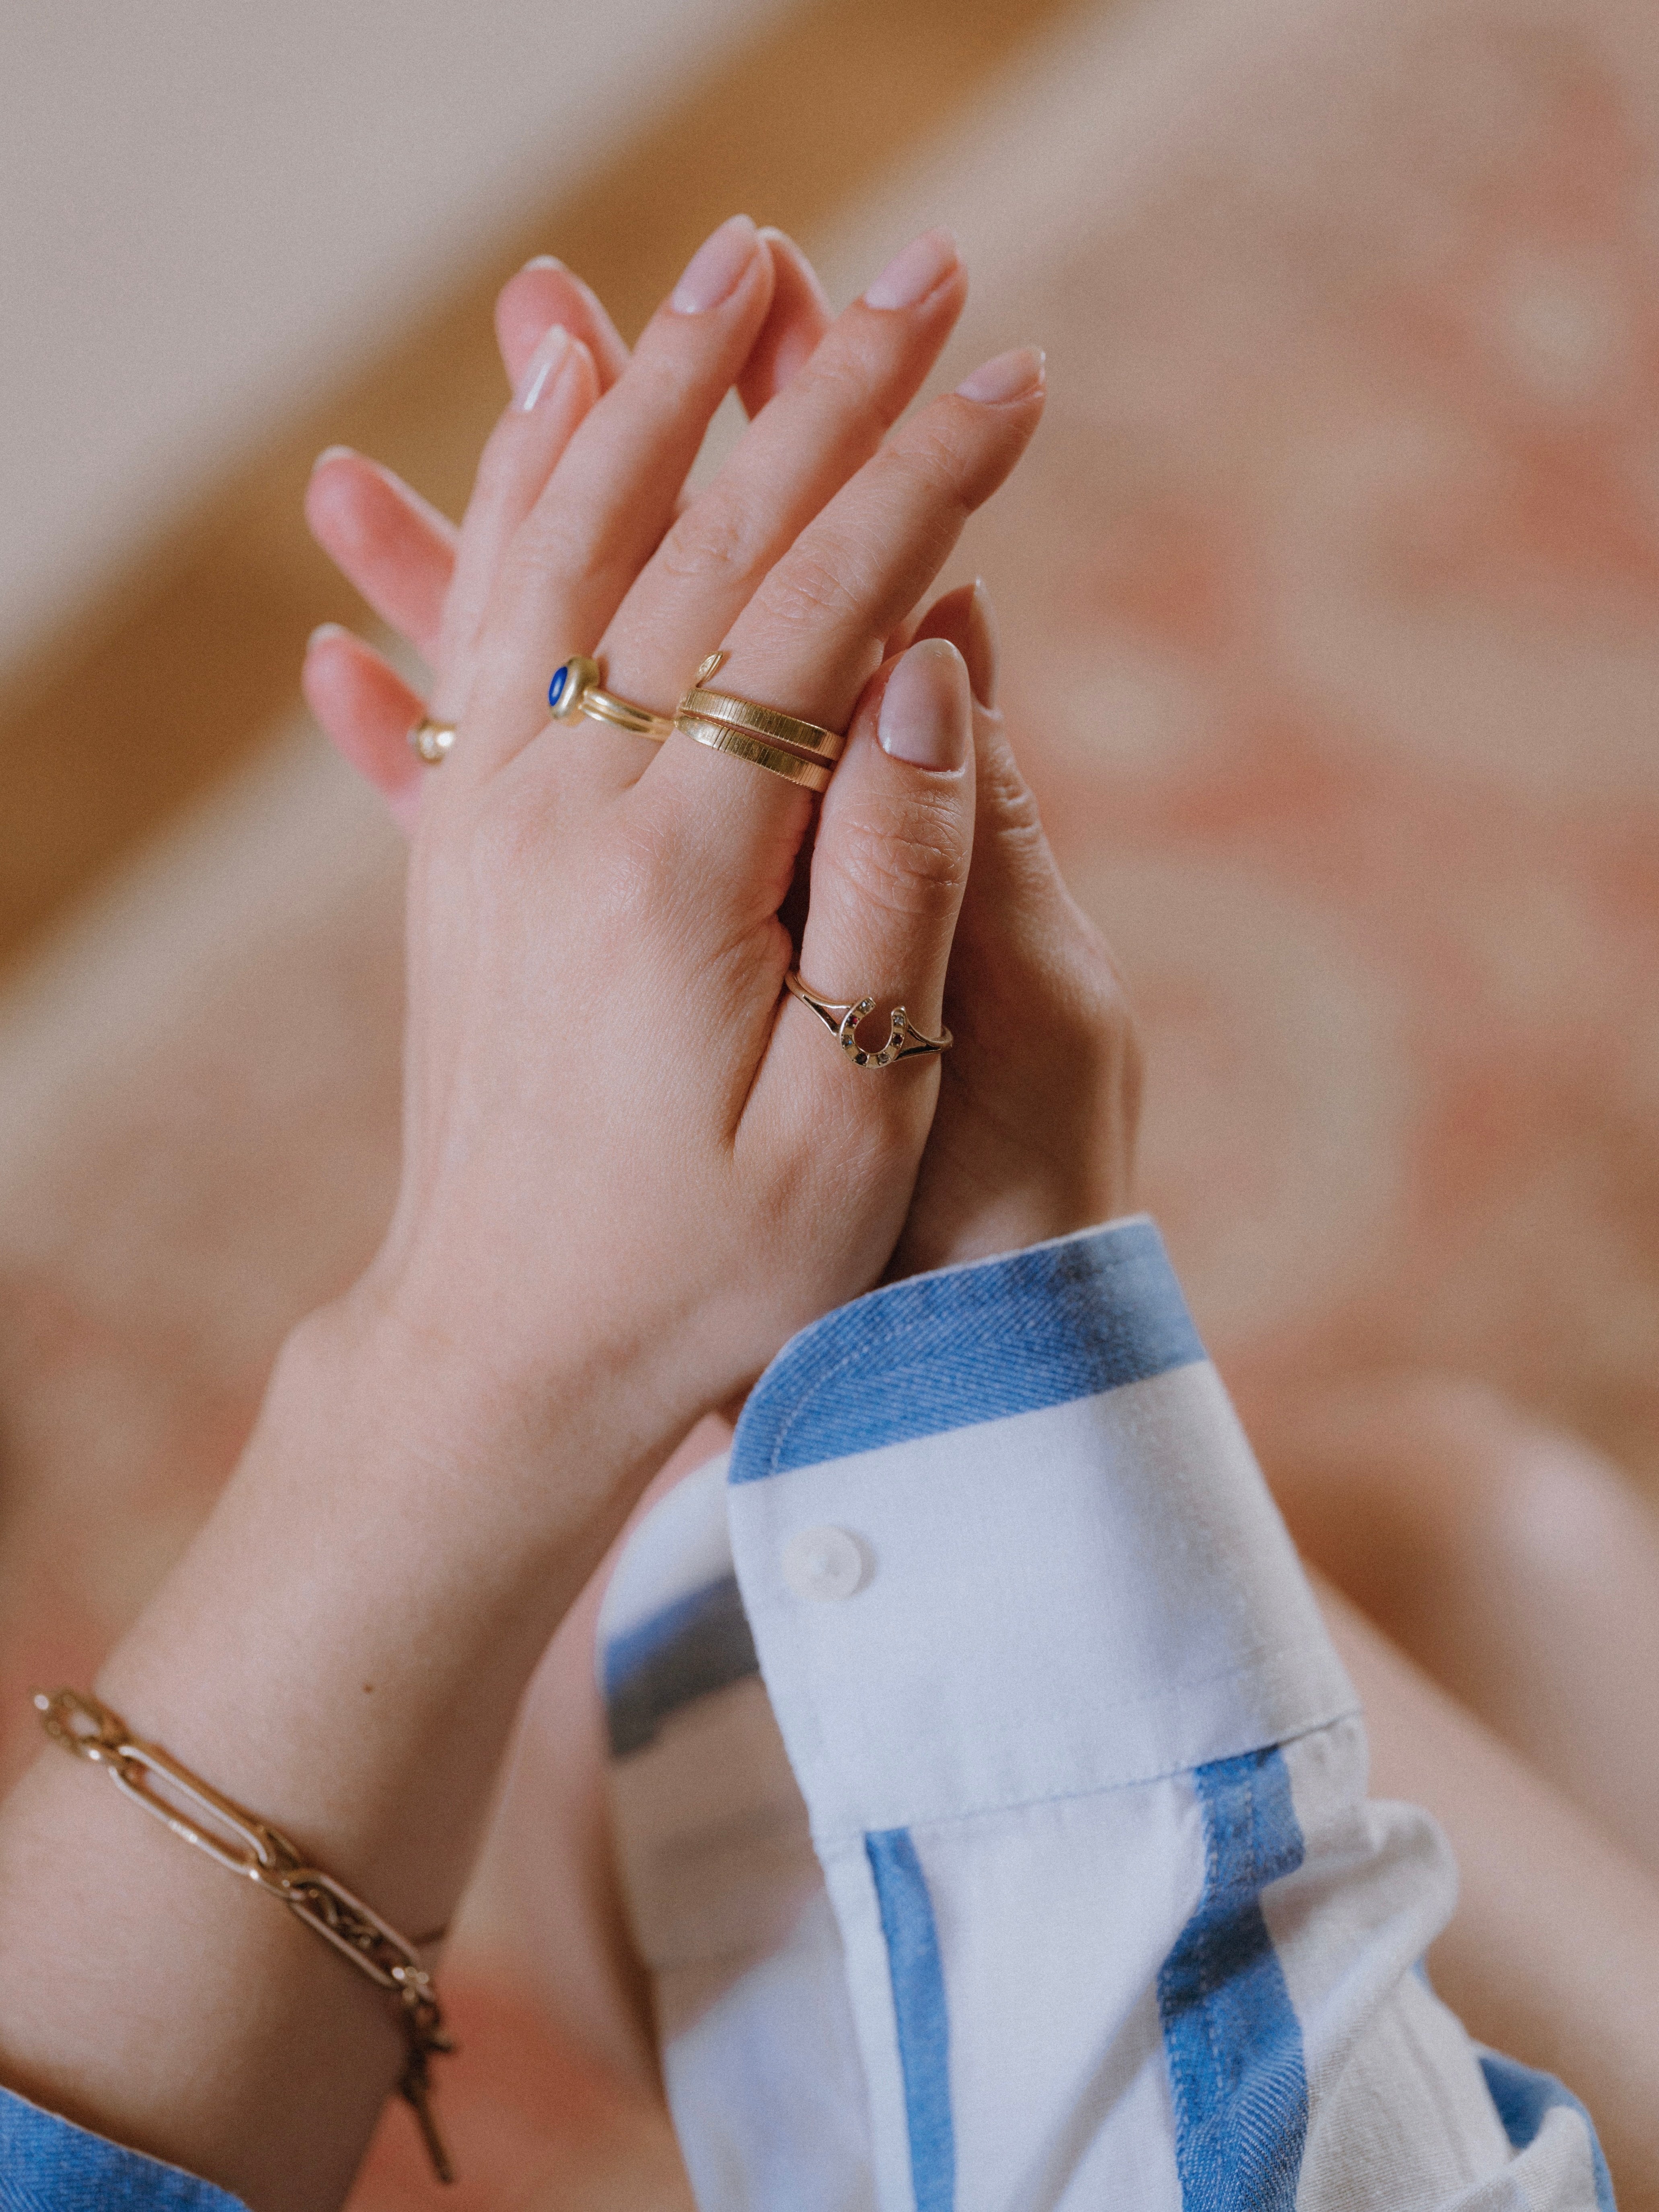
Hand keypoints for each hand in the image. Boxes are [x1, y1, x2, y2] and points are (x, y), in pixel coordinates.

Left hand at [308, 235, 1138, 1306]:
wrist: (503, 1350)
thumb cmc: (701, 1270)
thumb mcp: (845, 1122)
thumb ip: (894, 890)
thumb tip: (930, 670)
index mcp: (673, 878)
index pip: (818, 618)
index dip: (920, 487)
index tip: (1008, 379)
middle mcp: (557, 816)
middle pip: (698, 543)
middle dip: (817, 395)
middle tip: (915, 271)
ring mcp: (488, 820)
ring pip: (570, 548)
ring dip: (655, 395)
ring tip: (731, 270)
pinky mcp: (461, 841)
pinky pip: (490, 624)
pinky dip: (527, 498)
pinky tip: (551, 414)